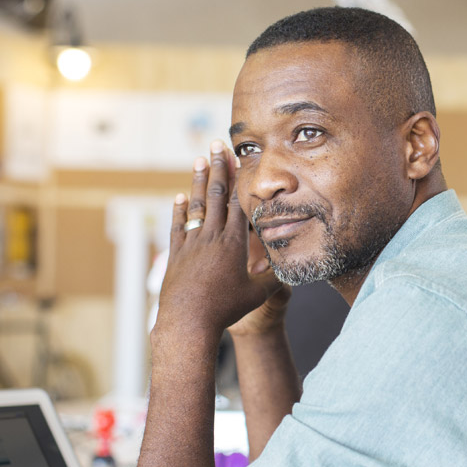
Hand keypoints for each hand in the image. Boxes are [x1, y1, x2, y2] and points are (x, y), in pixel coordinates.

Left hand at [153, 141, 278, 342]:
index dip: (239, 179)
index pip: (238, 203)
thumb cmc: (225, 309)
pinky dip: (180, 210)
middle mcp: (211, 237)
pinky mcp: (176, 255)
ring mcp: (191, 244)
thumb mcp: (256, 294)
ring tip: (198, 160)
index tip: (238, 158)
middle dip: (217, 167)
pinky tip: (180, 198)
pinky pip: (179, 226)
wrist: (188, 322)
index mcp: (233, 243)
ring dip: (197, 182)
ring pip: (196, 206)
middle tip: (215, 144)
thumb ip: (273, 278)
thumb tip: (290, 266)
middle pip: (216, 195)